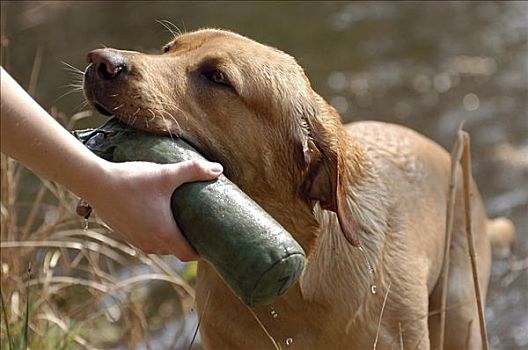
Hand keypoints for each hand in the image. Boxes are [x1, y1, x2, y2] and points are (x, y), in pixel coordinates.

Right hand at [85, 159, 222, 259]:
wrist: (96, 183)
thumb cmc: (133, 181)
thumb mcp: (166, 174)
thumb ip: (193, 171)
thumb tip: (219, 169)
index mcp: (164, 234)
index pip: (189, 255)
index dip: (203, 251)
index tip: (212, 240)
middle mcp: (150, 243)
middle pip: (176, 251)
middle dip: (189, 242)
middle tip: (201, 226)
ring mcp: (136, 241)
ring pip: (161, 247)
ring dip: (172, 238)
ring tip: (182, 221)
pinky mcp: (126, 234)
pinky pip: (147, 240)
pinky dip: (157, 234)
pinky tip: (160, 216)